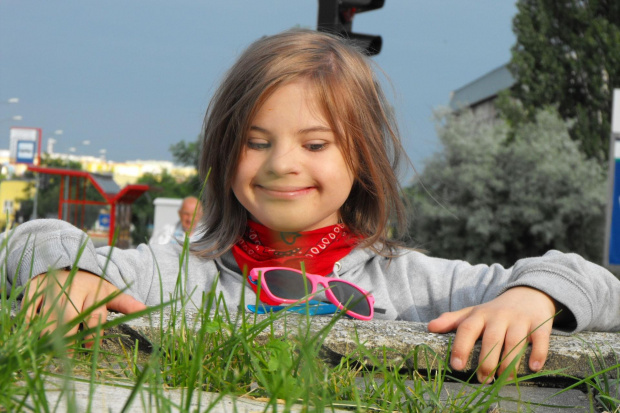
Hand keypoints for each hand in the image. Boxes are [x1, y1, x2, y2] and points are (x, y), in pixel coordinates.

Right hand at [22, 270, 145, 346]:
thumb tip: (146, 310)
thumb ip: (126, 303)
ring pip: (49, 316)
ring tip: (51, 349)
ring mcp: (53, 287)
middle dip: (69, 339)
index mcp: (95, 290)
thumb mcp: (110, 292)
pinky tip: (34, 335)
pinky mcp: (35, 287)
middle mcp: (74, 288)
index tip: (88, 348)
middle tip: (68, 354)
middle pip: (70, 317)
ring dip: (49, 335)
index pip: (96, 316)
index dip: (93, 335)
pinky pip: (28, 310)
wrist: (68, 262)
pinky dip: (29, 324)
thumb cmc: (92, 286)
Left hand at [427, 286, 555, 382]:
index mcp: (480, 315)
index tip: (456, 365)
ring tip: (503, 380)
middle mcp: (499, 316)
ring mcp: (520, 320)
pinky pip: (540, 339)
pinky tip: (533, 368)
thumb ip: (452, 320)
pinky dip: (537, 353)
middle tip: (483, 379)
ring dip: (509, 363)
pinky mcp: (540, 324)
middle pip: (492, 339)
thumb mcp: (473, 312)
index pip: (467, 329)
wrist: (528, 294)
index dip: (460, 347)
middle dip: (487, 362)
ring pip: (515, 342)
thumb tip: (430, 327)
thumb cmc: (495, 310)